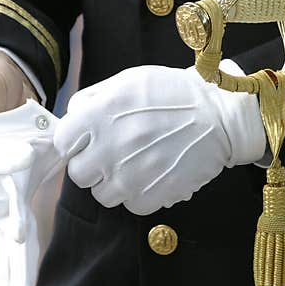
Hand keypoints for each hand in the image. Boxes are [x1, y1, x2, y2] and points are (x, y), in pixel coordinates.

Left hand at [55, 63, 265, 215]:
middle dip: (93, 165)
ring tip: (137, 165)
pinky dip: (140, 194)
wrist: (220, 115)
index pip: (64, 142)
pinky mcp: (152, 195)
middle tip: (114, 154)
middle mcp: (109, 147)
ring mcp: (130, 175)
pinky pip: (131, 205)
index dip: (76, 142)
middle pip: (79, 174)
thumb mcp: (130, 80)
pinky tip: (154, 175)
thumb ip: (95, 98)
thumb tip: (72, 118)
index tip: (90, 141)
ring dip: (116, 183)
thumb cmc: (175, 94)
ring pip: (103, 194)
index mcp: (99, 115)